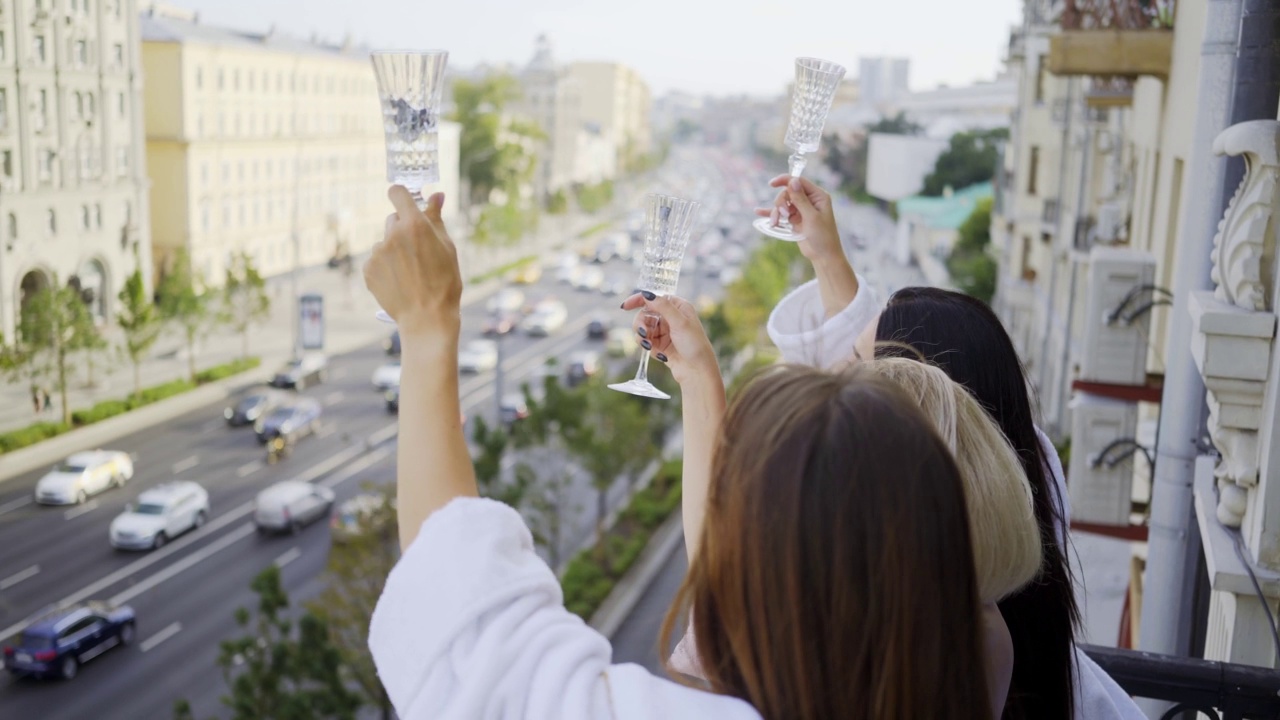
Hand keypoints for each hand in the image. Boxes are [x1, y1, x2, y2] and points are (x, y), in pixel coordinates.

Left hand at [364, 188, 461, 340]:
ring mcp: (377, 252)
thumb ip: (436, 218)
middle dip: (403, 228)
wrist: (427, 318)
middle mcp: (392, 234)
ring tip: (410, 273)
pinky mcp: (368, 269)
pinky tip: (399, 282)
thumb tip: (436, 194)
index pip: (397, 193)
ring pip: (384, 242)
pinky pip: (376, 260)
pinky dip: (385, 267)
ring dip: (394, 250)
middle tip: (418, 250)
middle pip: (392, 219)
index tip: (404, 201)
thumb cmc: (444, 283)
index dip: (401, 195)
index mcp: (414, 224)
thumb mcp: (447, 247)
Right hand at [620, 293, 717, 387]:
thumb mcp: (680, 323)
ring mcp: (664, 332)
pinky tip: (660, 355)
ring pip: (643, 329)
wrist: (698, 372)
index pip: (654, 298)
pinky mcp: (660, 345)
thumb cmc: (695, 345)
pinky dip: (649, 347)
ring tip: (649, 346)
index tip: (625, 307)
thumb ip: (663, 307)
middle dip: (641, 324)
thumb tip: (647, 293)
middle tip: (643, 333)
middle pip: (645, 315)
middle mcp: (670, 317)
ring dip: (643, 337)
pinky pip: (646, 341)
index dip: (638, 300)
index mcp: (678, 307)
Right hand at [755, 175, 841, 263]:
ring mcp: (801, 209)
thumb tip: (793, 181)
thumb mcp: (811, 217)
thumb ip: (801, 199)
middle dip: (781, 203)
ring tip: (775, 223)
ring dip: (776, 212)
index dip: (785, 180)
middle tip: (783, 215)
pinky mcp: (795, 219)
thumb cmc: (823, 236)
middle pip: (788, 192)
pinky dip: (771, 213)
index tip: (772, 184)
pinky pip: (781, 213)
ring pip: (783, 204)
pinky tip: (759, 212)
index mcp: (818, 196)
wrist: (823, 255)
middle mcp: (809, 200)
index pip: (799, 181)